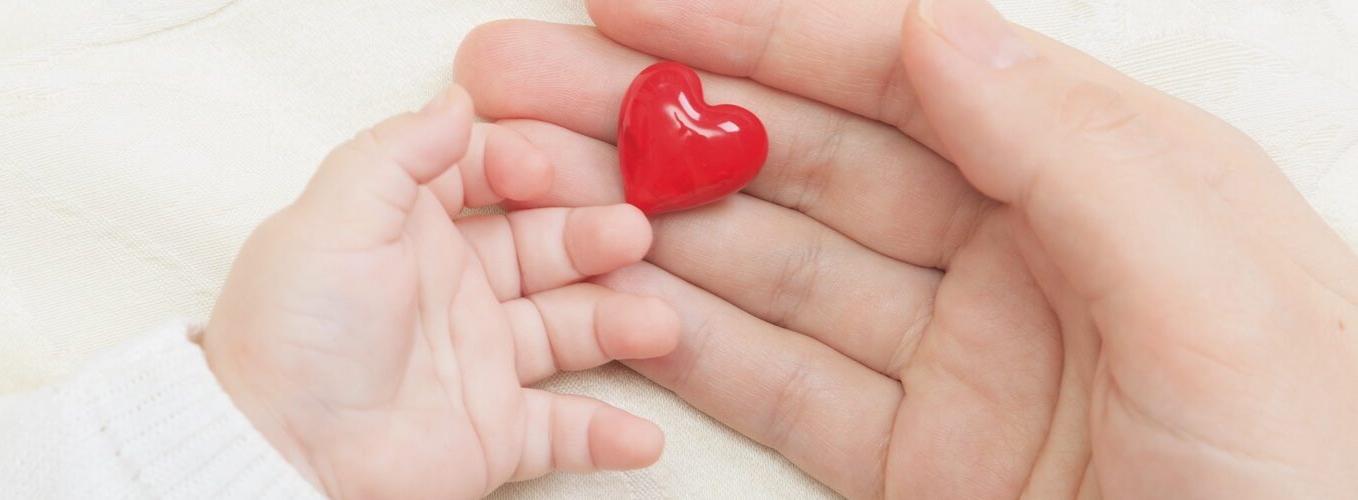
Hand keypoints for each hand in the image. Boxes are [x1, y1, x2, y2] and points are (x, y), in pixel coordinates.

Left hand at [200, 87, 679, 498]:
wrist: (282, 450)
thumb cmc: (295, 333)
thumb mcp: (336, 215)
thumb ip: (399, 151)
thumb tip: (455, 102)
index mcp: (406, 232)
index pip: (478, 179)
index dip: (517, 167)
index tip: (543, 175)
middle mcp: (449, 292)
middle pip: (542, 249)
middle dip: (594, 238)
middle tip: (633, 234)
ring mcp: (477, 362)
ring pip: (569, 330)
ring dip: (621, 323)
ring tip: (659, 322)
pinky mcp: (492, 433)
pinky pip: (565, 431)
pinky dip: (608, 435)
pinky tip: (644, 435)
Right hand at [455, 0, 1357, 497]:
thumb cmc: (1313, 490)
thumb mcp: (1228, 307)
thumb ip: (1078, 156)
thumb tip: (938, 31)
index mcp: (1110, 183)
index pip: (902, 72)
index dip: (758, 28)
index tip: (634, 2)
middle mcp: (1025, 258)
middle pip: (808, 159)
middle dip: (662, 112)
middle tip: (528, 81)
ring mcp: (964, 365)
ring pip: (771, 267)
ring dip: (646, 218)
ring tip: (527, 179)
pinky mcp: (920, 466)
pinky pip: (781, 387)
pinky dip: (687, 342)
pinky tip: (610, 296)